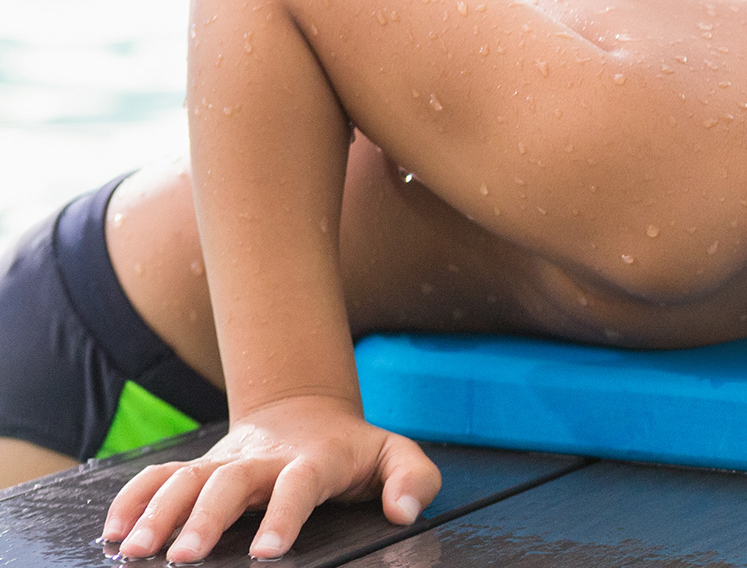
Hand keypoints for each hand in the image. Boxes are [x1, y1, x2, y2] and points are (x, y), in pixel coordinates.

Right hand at [100, 394, 440, 562]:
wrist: (308, 413)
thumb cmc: (356, 450)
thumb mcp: (398, 456)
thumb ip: (413, 480)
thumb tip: (403, 512)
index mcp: (315, 459)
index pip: (298, 484)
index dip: (282, 515)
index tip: (266, 552)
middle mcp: (264, 459)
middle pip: (228, 483)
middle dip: (204, 519)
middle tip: (185, 558)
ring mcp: (227, 461)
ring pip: (185, 480)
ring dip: (157, 514)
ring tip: (136, 551)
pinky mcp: (201, 467)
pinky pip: (159, 477)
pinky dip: (132, 500)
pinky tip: (114, 531)